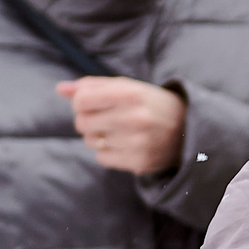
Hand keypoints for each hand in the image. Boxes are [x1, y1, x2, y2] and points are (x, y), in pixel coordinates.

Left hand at [58, 76, 185, 174]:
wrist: (187, 129)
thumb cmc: (150, 104)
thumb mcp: (127, 87)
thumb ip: (93, 86)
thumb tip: (60, 89)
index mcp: (131, 93)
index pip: (82, 100)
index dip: (80, 102)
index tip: (90, 103)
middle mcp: (134, 117)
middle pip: (82, 122)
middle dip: (88, 120)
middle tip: (105, 118)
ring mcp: (137, 142)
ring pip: (91, 141)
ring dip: (98, 136)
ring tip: (118, 131)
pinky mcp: (139, 162)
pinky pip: (102, 158)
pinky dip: (108, 152)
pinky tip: (125, 144)